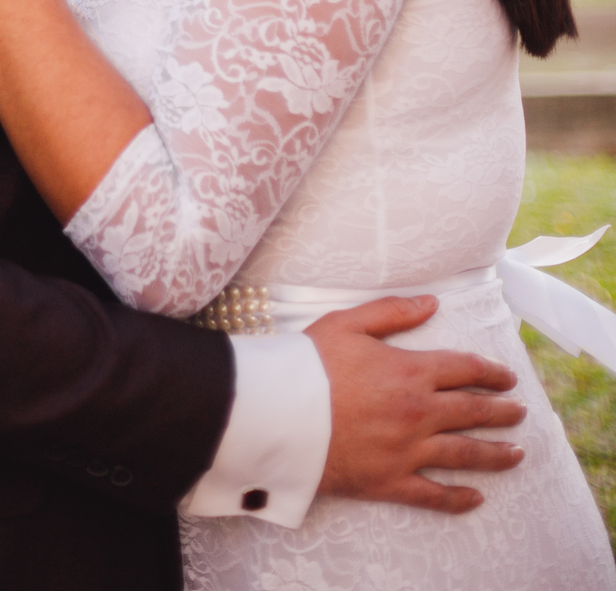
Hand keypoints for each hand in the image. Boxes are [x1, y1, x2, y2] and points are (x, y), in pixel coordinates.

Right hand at [309, 296, 524, 513]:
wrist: (280, 413)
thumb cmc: (310, 363)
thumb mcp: (348, 323)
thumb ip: (393, 312)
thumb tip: (432, 302)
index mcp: (411, 371)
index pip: (465, 370)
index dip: (491, 372)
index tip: (507, 377)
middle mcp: (418, 412)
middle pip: (473, 412)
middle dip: (502, 412)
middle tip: (519, 413)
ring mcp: (408, 451)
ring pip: (464, 455)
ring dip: (496, 454)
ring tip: (517, 454)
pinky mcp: (391, 481)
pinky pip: (434, 495)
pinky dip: (458, 498)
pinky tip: (476, 498)